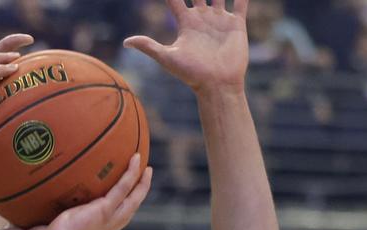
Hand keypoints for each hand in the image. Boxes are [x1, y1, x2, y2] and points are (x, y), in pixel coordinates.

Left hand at [4, 154, 151, 229]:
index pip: (108, 221)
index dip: (115, 211)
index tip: (116, 202)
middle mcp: (105, 228)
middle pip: (128, 210)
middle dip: (136, 195)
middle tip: (142, 180)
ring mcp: (107, 219)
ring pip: (132, 199)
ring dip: (141, 183)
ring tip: (146, 167)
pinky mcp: (105, 210)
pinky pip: (123, 187)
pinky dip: (131, 173)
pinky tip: (136, 158)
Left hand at [124, 0, 248, 94]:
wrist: (217, 84)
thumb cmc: (191, 74)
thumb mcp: (167, 58)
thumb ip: (148, 46)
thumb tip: (125, 42)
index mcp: (186, 23)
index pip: (175, 0)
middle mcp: (202, 19)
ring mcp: (219, 20)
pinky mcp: (236, 25)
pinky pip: (240, 3)